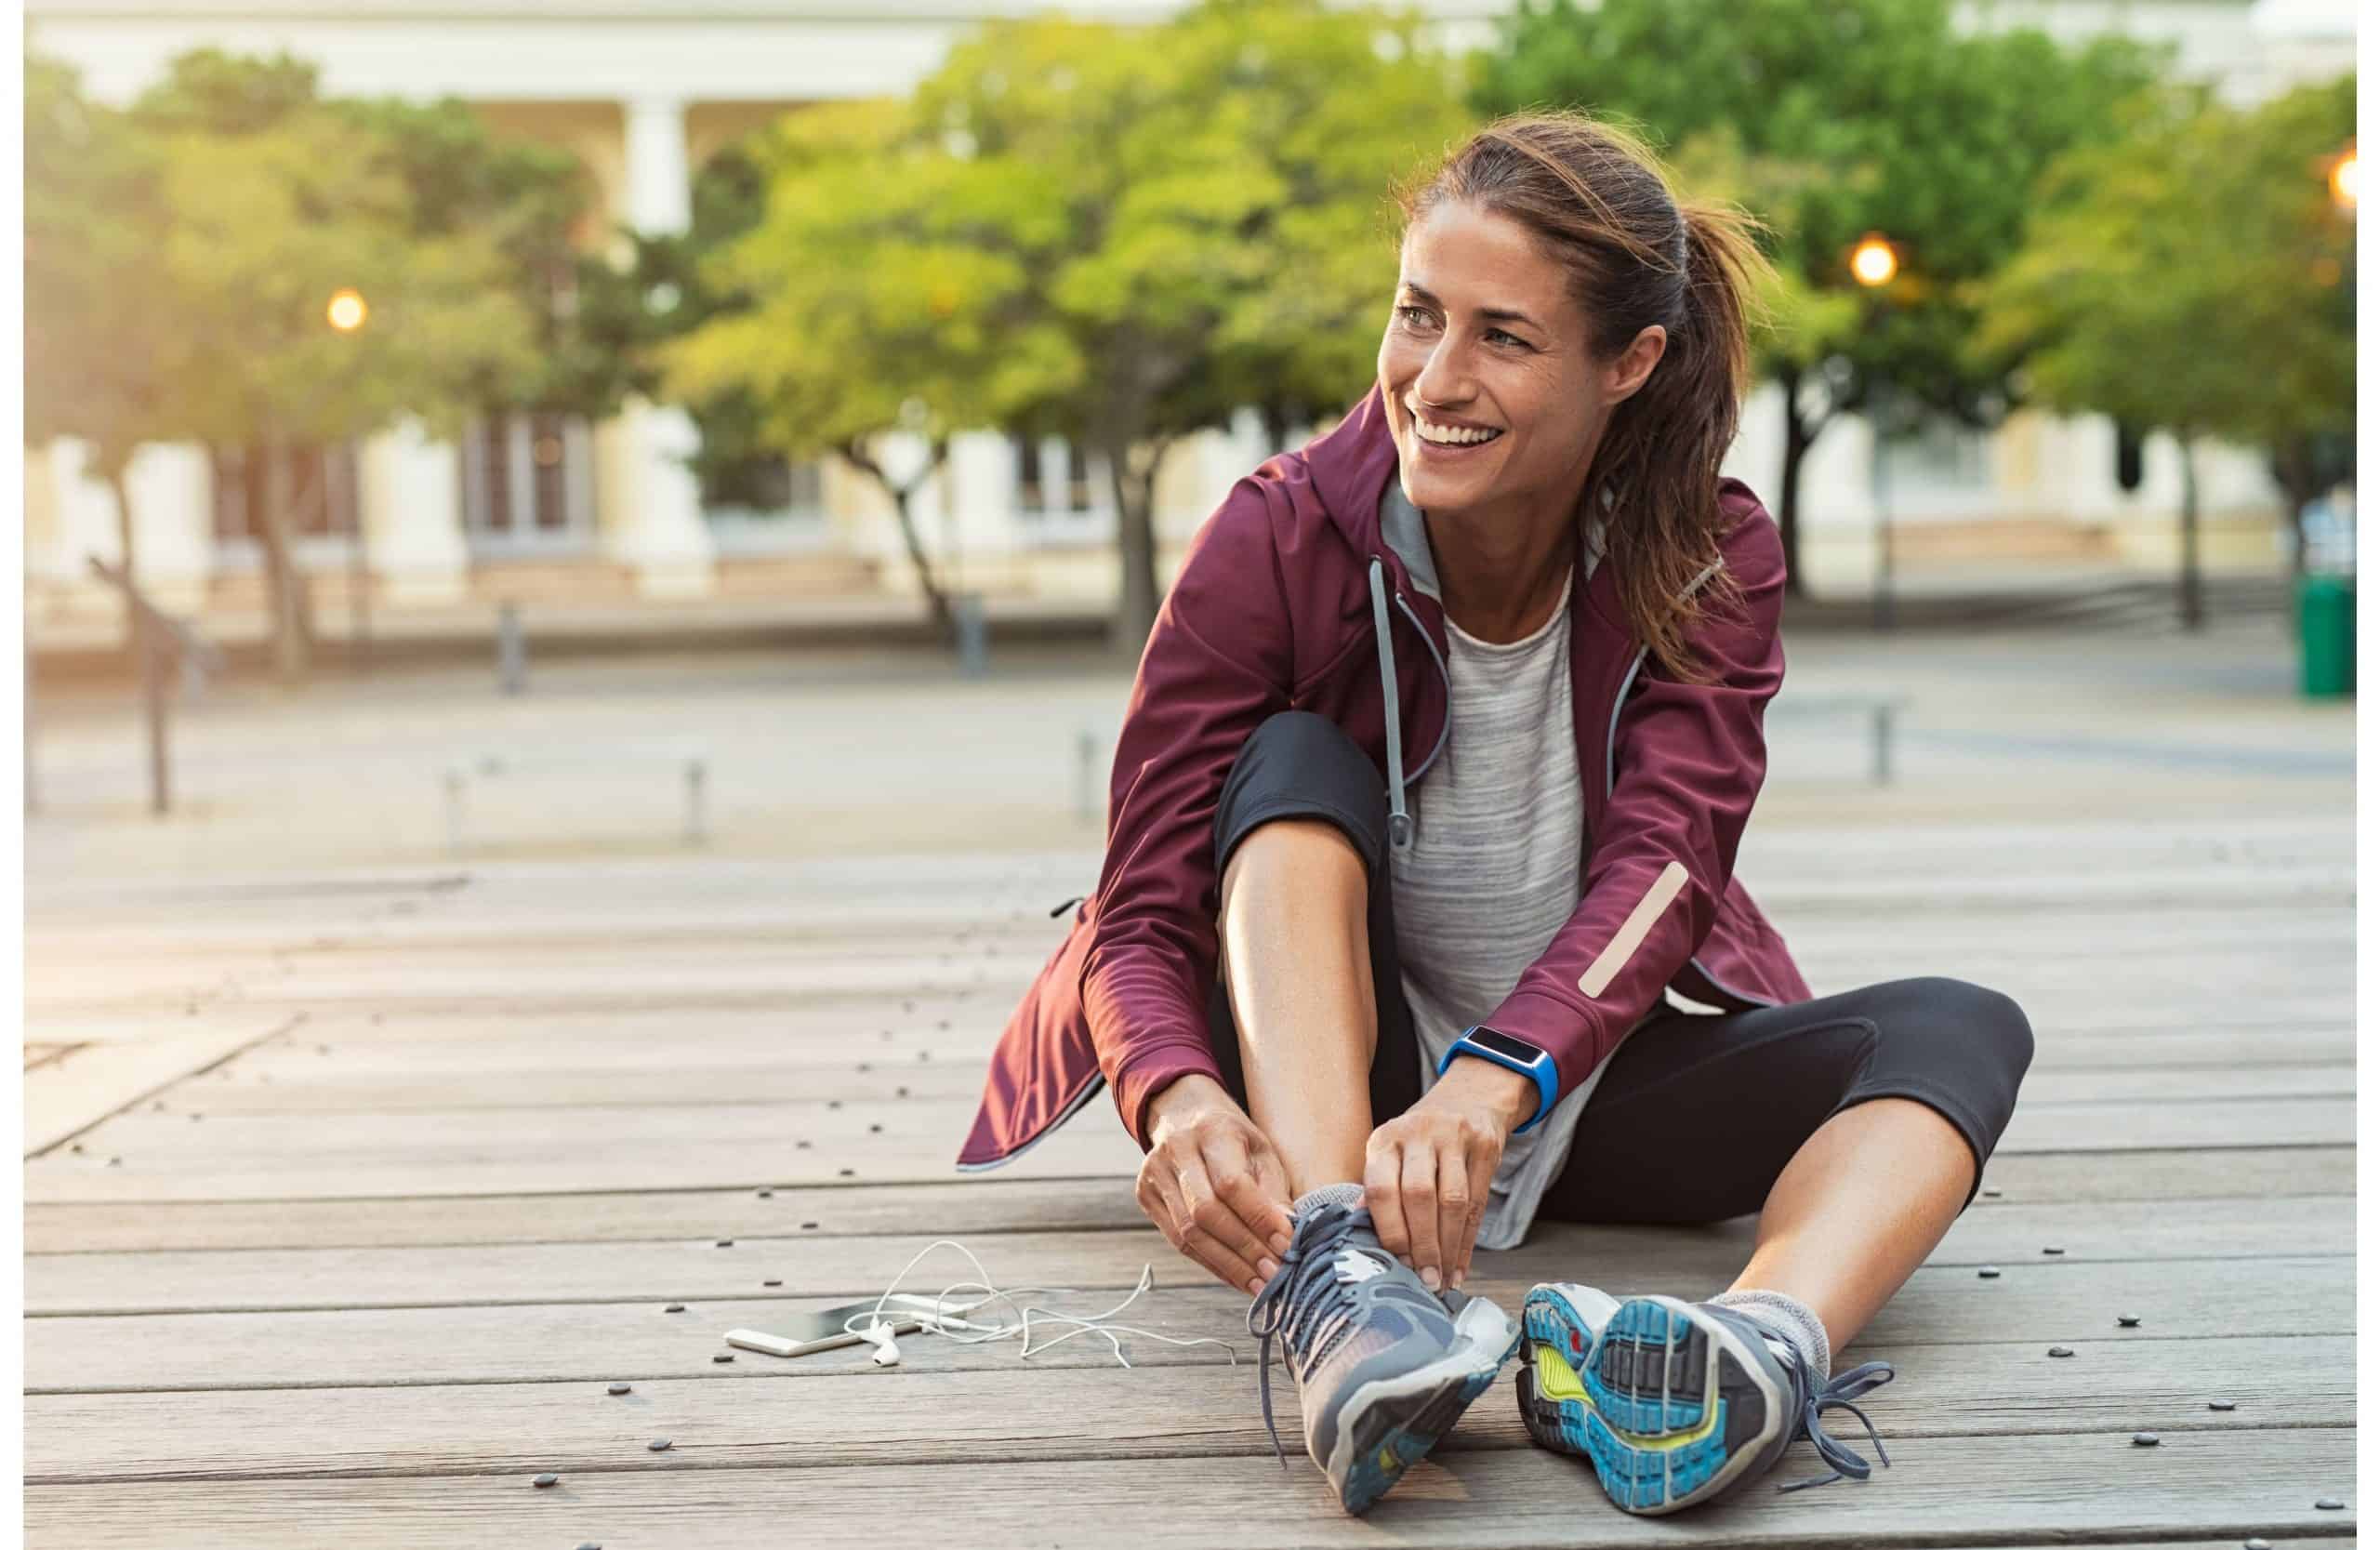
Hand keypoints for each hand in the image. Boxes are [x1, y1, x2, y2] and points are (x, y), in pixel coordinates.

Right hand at [1135, 1075, 1296, 1296]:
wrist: (1184, 1114)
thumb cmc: (1233, 1136)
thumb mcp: (1261, 1150)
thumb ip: (1274, 1191)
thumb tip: (1289, 1235)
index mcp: (1211, 1130)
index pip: (1231, 1183)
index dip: (1259, 1219)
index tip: (1286, 1245)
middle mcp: (1176, 1151)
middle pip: (1205, 1213)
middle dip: (1244, 1249)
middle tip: (1275, 1274)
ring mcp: (1154, 1174)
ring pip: (1189, 1233)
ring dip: (1228, 1265)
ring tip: (1260, 1284)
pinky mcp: (1146, 1196)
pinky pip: (1178, 1241)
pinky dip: (1211, 1263)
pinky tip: (1236, 1276)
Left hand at [1362, 1058, 1531, 1290]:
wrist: (1467, 1100)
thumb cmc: (1419, 1142)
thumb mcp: (1391, 1155)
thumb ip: (1377, 1190)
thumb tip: (1358, 1234)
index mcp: (1384, 1140)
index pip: (1381, 1189)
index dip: (1390, 1231)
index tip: (1395, 1264)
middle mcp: (1417, 1133)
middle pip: (1419, 1196)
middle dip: (1422, 1245)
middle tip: (1423, 1280)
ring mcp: (1454, 1137)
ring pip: (1452, 1201)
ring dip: (1447, 1248)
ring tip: (1441, 1279)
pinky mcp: (1485, 1146)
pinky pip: (1478, 1202)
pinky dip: (1467, 1242)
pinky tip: (1460, 1267)